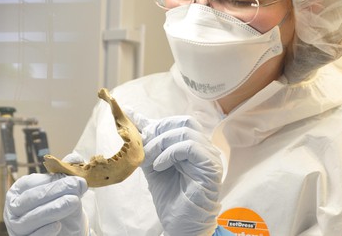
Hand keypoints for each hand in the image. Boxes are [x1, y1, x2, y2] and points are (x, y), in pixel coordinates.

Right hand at [4, 154, 87, 235]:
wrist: (63, 230)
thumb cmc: (58, 205)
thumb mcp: (62, 188)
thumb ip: (66, 172)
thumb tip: (75, 157)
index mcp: (19, 190)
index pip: (31, 184)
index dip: (53, 180)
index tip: (75, 178)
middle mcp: (13, 209)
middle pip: (30, 199)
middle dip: (55, 191)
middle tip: (77, 186)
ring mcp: (17, 227)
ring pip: (29, 219)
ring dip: (52, 209)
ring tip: (73, 201)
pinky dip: (44, 232)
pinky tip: (57, 225)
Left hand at [128, 110, 222, 235]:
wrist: (180, 224)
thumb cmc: (171, 198)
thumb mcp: (154, 166)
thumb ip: (148, 147)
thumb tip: (134, 125)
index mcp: (193, 146)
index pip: (176, 123)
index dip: (154, 121)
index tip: (131, 117)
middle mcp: (204, 148)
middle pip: (184, 121)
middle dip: (158, 130)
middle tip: (143, 145)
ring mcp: (209, 156)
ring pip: (186, 131)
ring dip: (161, 142)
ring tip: (150, 158)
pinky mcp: (210, 166)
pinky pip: (190, 146)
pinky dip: (170, 152)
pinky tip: (160, 165)